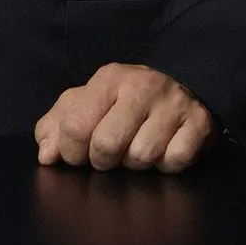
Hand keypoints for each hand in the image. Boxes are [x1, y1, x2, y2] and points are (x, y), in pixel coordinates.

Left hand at [34, 63, 218, 172]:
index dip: (72, 152)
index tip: (79, 154)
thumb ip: (58, 123)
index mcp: (108, 79)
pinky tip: (165, 149)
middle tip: (111, 153)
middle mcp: (141, 87)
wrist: (184, 82)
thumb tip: (46, 155)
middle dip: (104, 160)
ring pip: (141, 157)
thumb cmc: (126, 98)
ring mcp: (173, 105)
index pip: (75, 126)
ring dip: (136, 163)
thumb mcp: (89, 100)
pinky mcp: (199, 124)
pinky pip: (175, 162)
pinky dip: (167, 165)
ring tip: (138, 146)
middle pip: (107, 146)